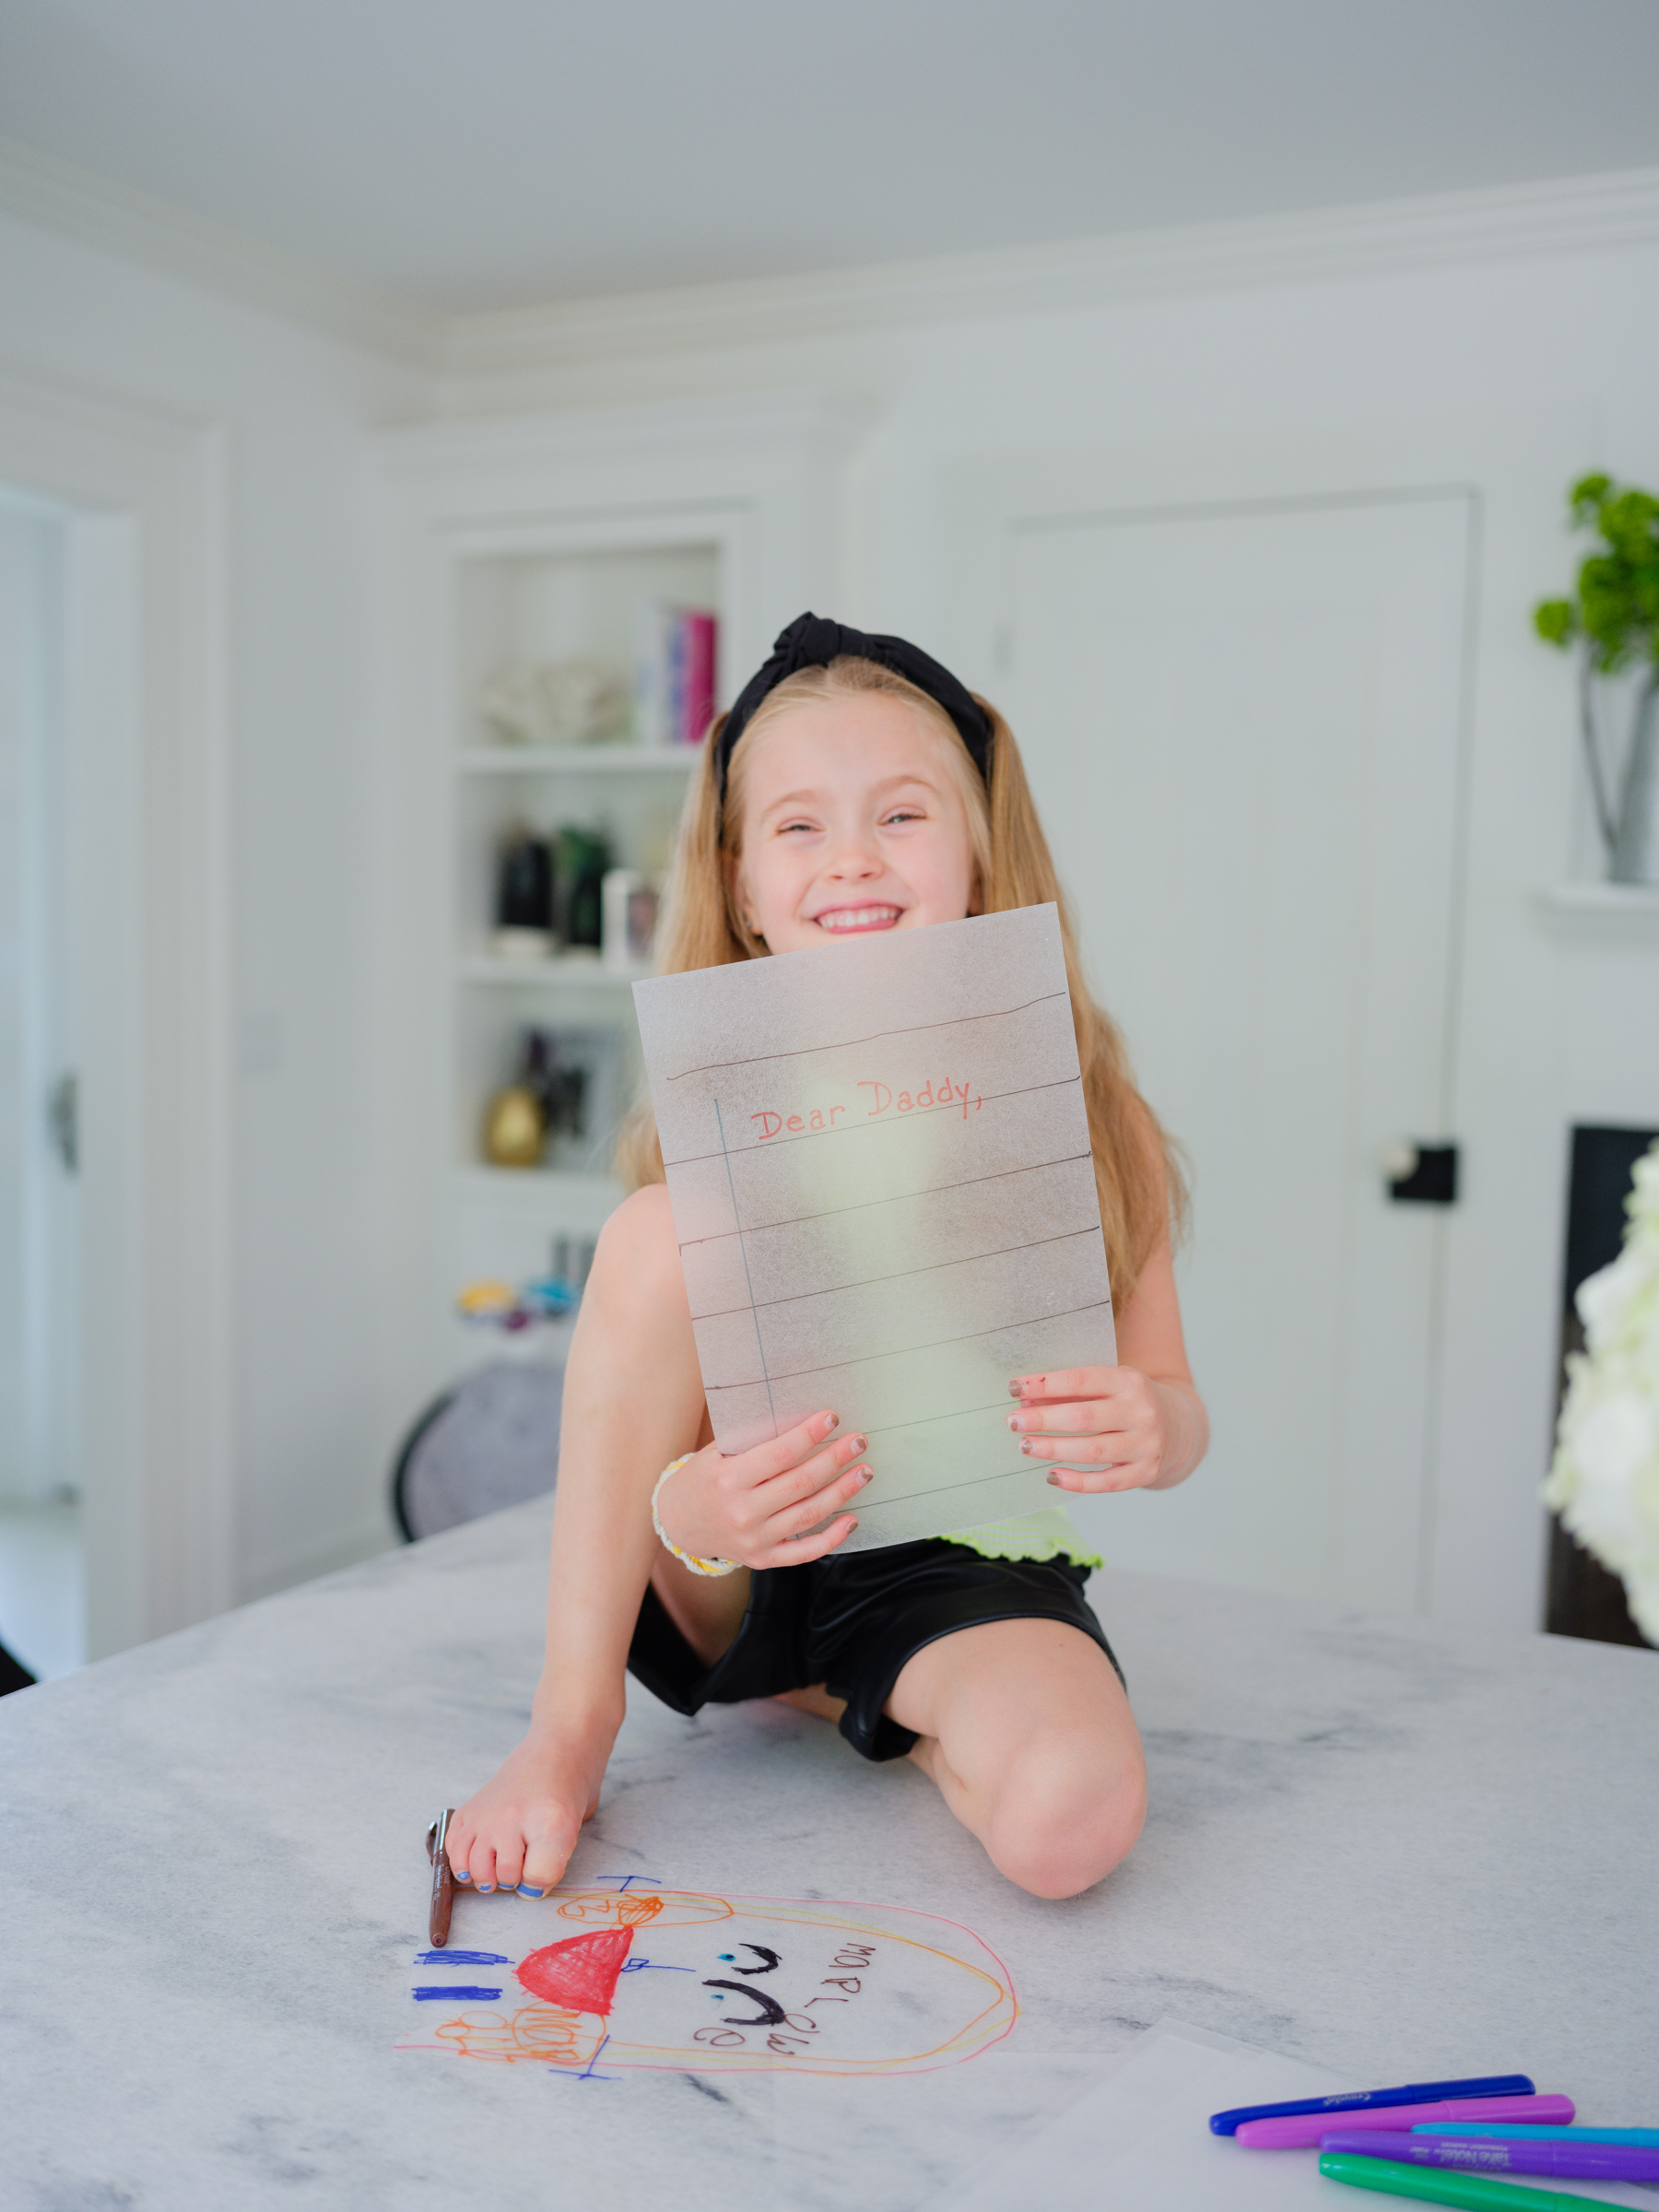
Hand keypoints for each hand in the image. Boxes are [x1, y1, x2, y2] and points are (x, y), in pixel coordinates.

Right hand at [656, 1409, 870, 1568]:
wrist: (679, 1523)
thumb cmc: (703, 1478)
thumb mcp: (717, 1453)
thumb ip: (753, 1440)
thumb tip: (801, 1418)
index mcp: (728, 1479)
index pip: (779, 1454)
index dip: (809, 1434)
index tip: (832, 1417)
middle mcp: (742, 1512)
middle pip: (800, 1483)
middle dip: (835, 1459)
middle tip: (859, 1441)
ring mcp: (754, 1539)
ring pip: (809, 1514)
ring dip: (842, 1491)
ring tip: (864, 1471)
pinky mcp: (764, 1558)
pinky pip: (805, 1551)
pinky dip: (833, 1537)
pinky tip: (852, 1518)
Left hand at [1007, 1366, 1171, 1492]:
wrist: (1179, 1426)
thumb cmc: (1129, 1402)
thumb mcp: (1108, 1385)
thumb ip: (1070, 1392)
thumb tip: (1026, 1403)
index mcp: (1129, 1381)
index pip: (1081, 1380)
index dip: (1044, 1384)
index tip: (1013, 1388)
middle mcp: (1141, 1411)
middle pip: (1084, 1417)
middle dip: (1043, 1419)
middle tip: (1012, 1421)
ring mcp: (1146, 1444)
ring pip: (1092, 1451)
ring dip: (1054, 1449)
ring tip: (1025, 1446)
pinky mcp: (1146, 1472)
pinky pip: (1107, 1482)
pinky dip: (1077, 1481)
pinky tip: (1052, 1475)